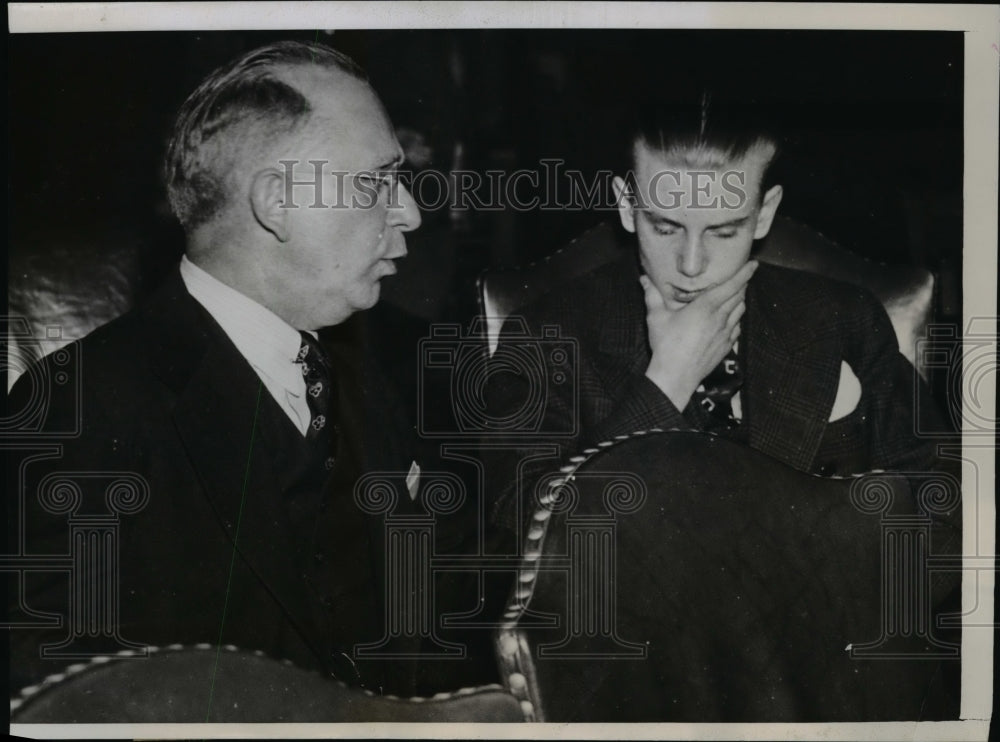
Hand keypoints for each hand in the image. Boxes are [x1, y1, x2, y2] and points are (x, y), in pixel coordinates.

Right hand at [642, 261, 756, 409]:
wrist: (676, 375)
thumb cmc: (666, 345)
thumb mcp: (656, 318)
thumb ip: (652, 296)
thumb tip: (644, 280)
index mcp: (706, 306)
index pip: (731, 285)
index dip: (744, 273)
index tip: (753, 264)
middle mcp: (720, 318)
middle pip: (739, 296)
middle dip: (743, 284)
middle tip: (743, 276)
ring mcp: (725, 333)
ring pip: (740, 311)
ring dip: (740, 300)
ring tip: (737, 295)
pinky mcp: (726, 346)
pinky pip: (737, 327)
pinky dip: (737, 318)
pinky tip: (731, 319)